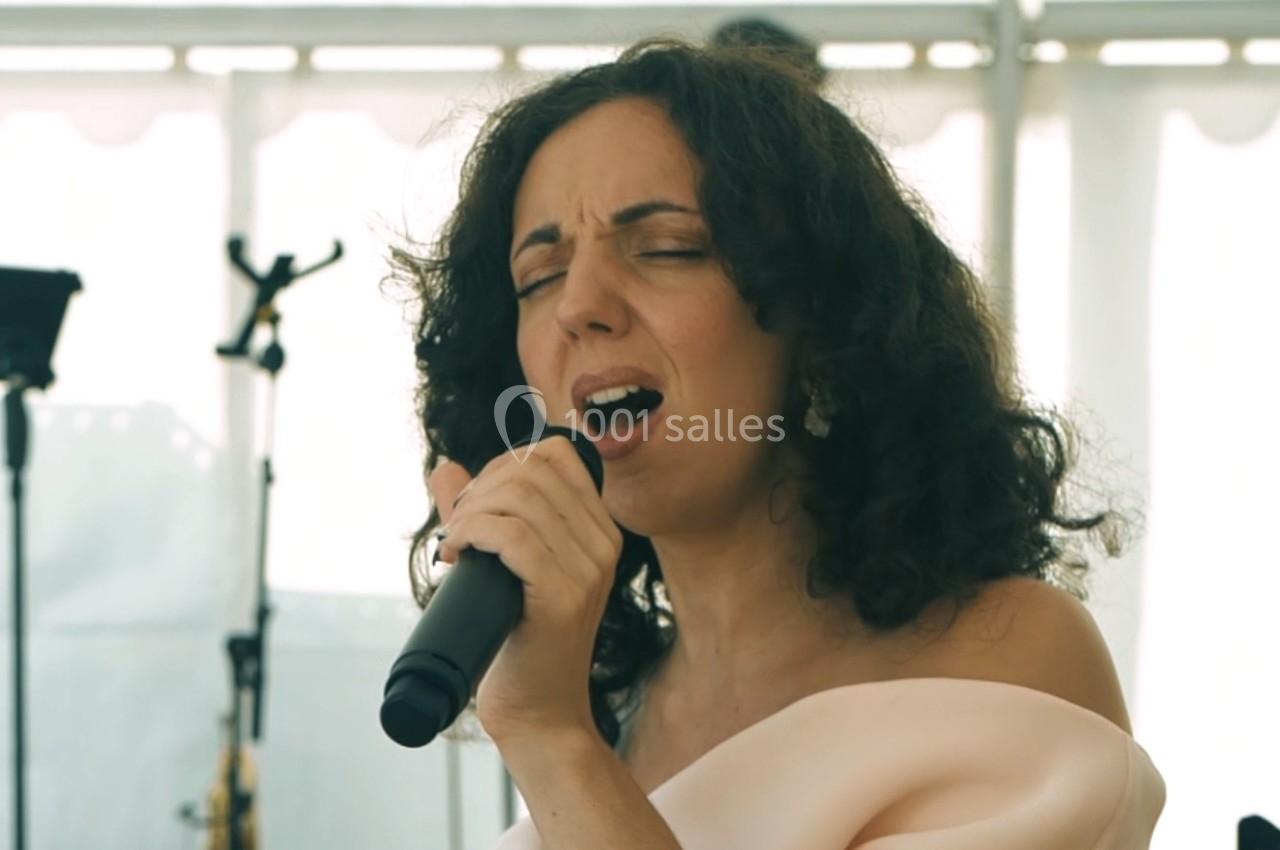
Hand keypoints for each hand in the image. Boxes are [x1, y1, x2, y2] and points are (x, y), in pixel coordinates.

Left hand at [428, 436, 622, 745]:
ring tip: (453, 543)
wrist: (539, 713)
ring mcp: (587, 570)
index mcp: (599, 530)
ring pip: (518, 499)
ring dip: (469, 512)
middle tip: (455, 526)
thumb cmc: (518, 640)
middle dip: (479, 488)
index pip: (555, 455)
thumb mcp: (505, 566)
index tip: (475, 501)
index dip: (503, 463)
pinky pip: (511, 537)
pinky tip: (455, 555)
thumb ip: (481, 513)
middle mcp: (603, 544)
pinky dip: (472, 534)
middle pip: (532, 470)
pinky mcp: (562, 596)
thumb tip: (445, 468)